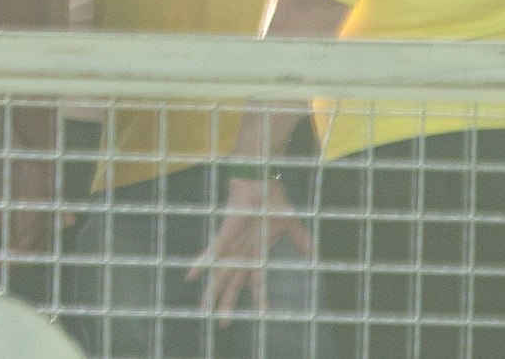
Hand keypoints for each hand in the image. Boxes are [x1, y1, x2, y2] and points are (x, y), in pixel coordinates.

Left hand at [189, 177, 312, 322]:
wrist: (261, 179)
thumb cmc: (271, 199)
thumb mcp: (290, 225)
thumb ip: (300, 241)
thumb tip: (313, 254)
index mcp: (256, 253)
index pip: (256, 281)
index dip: (258, 298)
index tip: (262, 315)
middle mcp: (242, 253)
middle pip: (232, 284)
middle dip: (227, 303)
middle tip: (222, 324)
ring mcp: (232, 245)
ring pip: (220, 274)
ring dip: (212, 292)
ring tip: (204, 311)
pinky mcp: (226, 234)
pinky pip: (212, 252)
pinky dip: (201, 263)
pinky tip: (190, 276)